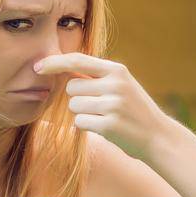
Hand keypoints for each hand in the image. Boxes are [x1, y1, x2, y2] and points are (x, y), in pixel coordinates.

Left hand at [35, 52, 184, 161]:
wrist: (158, 136)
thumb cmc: (134, 110)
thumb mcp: (121, 85)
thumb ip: (97, 76)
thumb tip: (62, 70)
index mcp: (117, 70)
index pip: (78, 59)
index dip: (55, 62)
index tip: (37, 66)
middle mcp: (115, 84)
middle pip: (72, 87)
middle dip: (78, 98)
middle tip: (100, 106)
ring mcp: (113, 105)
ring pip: (73, 106)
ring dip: (82, 114)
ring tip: (104, 117)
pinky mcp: (109, 125)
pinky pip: (79, 123)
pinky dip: (86, 127)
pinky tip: (105, 128)